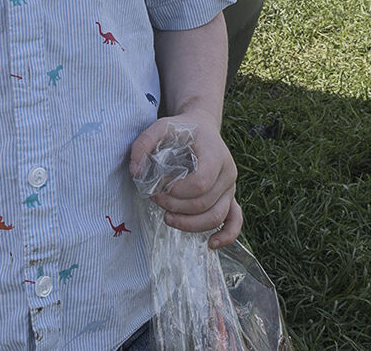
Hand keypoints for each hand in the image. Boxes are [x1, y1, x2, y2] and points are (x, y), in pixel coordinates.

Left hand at [129, 117, 241, 249]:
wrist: (202, 127)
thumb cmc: (182, 130)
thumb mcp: (162, 126)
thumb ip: (144, 144)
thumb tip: (136, 172)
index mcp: (216, 154)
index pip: (200, 184)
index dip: (176, 192)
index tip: (157, 187)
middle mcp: (228, 172)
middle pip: (205, 203)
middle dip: (176, 206)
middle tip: (155, 198)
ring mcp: (230, 187)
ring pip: (216, 216)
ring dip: (189, 223)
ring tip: (167, 218)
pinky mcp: (229, 197)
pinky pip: (234, 220)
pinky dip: (226, 235)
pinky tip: (210, 244)